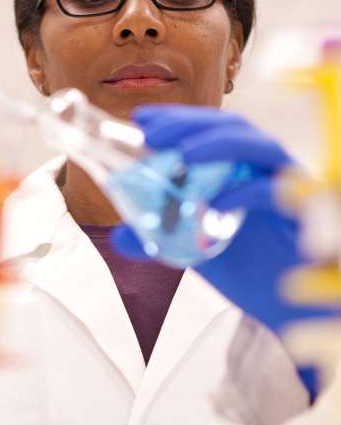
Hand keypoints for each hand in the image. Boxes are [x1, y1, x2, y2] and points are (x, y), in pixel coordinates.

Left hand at [112, 105, 339, 398]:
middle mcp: (264, 167)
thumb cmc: (247, 267)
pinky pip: (277, 191)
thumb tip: (119, 235)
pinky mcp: (304, 211)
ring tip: (183, 155)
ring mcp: (287, 185)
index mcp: (239, 166)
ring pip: (260, 145)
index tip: (141, 118)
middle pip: (232, 127)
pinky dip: (245, 191)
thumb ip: (160, 238)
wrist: (285, 306)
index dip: (175, 118)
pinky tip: (214, 205)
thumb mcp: (194, 248)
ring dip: (218, 143)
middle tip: (151, 134)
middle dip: (190, 124)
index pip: (208, 129)